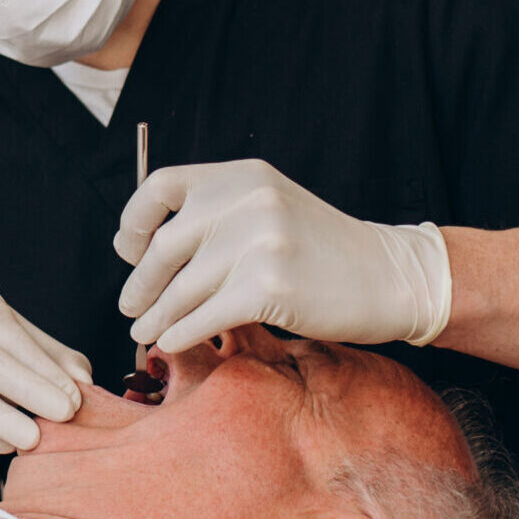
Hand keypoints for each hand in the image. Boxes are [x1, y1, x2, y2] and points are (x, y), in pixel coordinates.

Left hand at [113, 159, 452, 352]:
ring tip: (145, 330)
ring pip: (181, 288)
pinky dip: (180, 333)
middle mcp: (247, 201)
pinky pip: (203, 316)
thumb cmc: (324, 252)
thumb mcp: (271, 209)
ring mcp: (258, 243)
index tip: (130, 250)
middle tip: (131, 304)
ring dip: (155, 315)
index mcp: (242, 177)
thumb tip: (146, 251)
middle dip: (141, 282)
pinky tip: (173, 341)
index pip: (161, 186)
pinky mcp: (267, 287)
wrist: (389, 277)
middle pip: (163, 244)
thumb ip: (219, 215)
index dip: (135, 221)